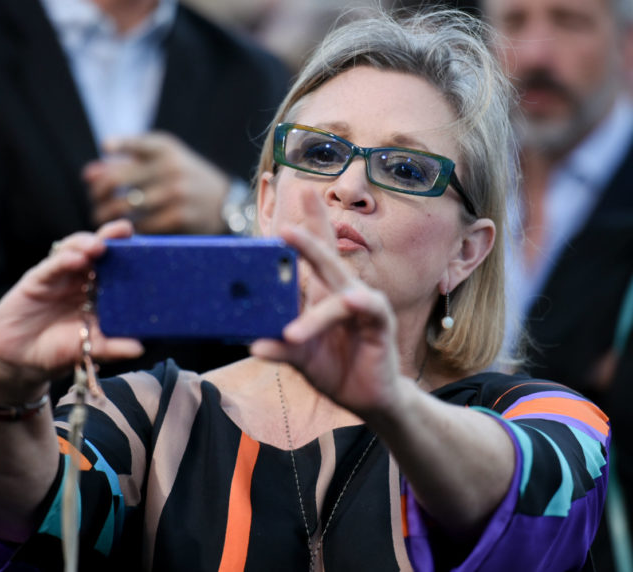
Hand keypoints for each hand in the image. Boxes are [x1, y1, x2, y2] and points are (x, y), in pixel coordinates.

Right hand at [0, 219, 143, 402]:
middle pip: (99, 249)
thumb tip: (140, 348)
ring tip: (99, 246)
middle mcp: (82, 278)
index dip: (131, 253)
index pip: (118, 265)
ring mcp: (60, 276)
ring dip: (87, 244)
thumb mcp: (90, 349)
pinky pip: (51, 266)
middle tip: (124, 230)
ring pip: (75, 250)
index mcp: (100, 290)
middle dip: (111, 237)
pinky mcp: (37, 280)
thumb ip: (113, 347)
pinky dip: (63, 260)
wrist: (20, 360)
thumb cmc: (59, 350)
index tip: (149, 246)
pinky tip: (75, 259)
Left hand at [86, 133, 229, 234]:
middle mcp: (169, 167)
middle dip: (98, 193)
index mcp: (164, 148)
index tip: (100, 168)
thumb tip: (88, 175)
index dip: (110, 154)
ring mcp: (175, 194)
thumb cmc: (183, 179)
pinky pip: (141, 225)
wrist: (225, 203)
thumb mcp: (162, 161)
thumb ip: (125, 163)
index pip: (130, 145)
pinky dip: (127, 228)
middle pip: (116, 180)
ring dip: (105, 214)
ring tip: (101, 217)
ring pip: (124, 207)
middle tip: (95, 201)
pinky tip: (123, 228)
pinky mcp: (179, 218)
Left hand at [250, 189, 404, 416]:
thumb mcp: (301, 355)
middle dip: (309, 241)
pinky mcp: (381, 325)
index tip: (302, 190)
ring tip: (291, 332)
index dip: (311, 222)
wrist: (367, 397)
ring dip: (314, 316)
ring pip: (339, 296)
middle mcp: (345, 293)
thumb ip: (279, 346)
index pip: (318, 251)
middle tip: (285, 228)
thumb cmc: (334, 367)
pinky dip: (357, 311)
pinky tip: (350, 303)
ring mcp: (365, 306)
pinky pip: (367, 312)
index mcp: (324, 293)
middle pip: (328, 260)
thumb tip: (252, 344)